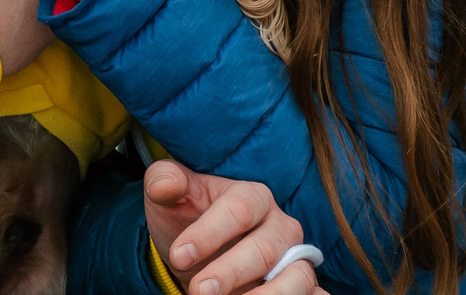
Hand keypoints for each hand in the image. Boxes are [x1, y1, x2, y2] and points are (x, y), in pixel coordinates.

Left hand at [143, 160, 316, 294]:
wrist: (196, 252)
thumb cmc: (185, 217)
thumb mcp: (169, 196)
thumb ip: (163, 182)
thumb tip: (164, 185)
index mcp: (253, 196)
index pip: (238, 211)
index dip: (208, 234)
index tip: (178, 255)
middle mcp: (281, 227)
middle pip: (264, 251)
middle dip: (229, 273)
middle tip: (198, 291)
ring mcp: (295, 259)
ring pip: (296, 278)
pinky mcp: (302, 286)